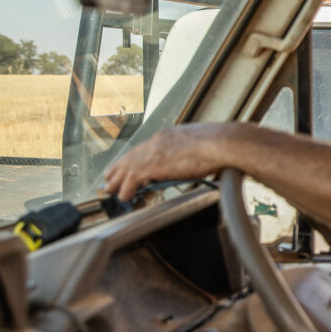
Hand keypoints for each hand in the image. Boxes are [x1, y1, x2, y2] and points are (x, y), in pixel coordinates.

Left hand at [102, 123, 238, 200]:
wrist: (222, 143)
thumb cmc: (220, 144)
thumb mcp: (202, 143)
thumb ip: (191, 150)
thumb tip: (195, 158)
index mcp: (170, 135)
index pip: (146, 147)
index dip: (134, 157)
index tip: (128, 164)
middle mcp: (158, 141)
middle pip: (131, 156)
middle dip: (119, 167)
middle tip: (109, 176)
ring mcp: (154, 152)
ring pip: (127, 167)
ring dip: (116, 180)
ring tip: (109, 189)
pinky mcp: (153, 165)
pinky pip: (132, 179)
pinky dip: (125, 189)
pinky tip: (123, 197)